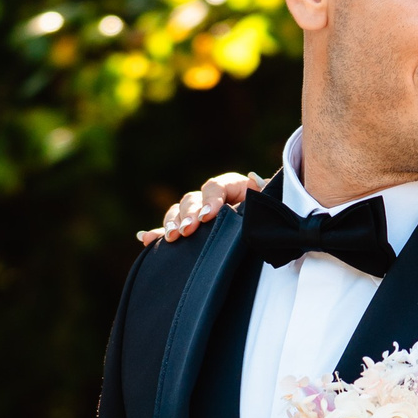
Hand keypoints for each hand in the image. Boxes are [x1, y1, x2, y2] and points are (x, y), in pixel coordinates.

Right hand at [137, 170, 263, 244]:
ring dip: (171, 223)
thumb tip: (252, 178)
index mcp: (232, 187)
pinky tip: (145, 238)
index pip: (215, 187)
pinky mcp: (190, 232)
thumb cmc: (272, 219)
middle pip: (192, 199)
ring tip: (172, 237)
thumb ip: (262, 195)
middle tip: (187, 230)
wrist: (272, 233)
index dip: (210, 200)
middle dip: (187, 215)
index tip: (208, 217)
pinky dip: (156, 235)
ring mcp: (198, 215)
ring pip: (178, 213)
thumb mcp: (270, 207)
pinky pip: (170, 232)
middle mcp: (212, 199)